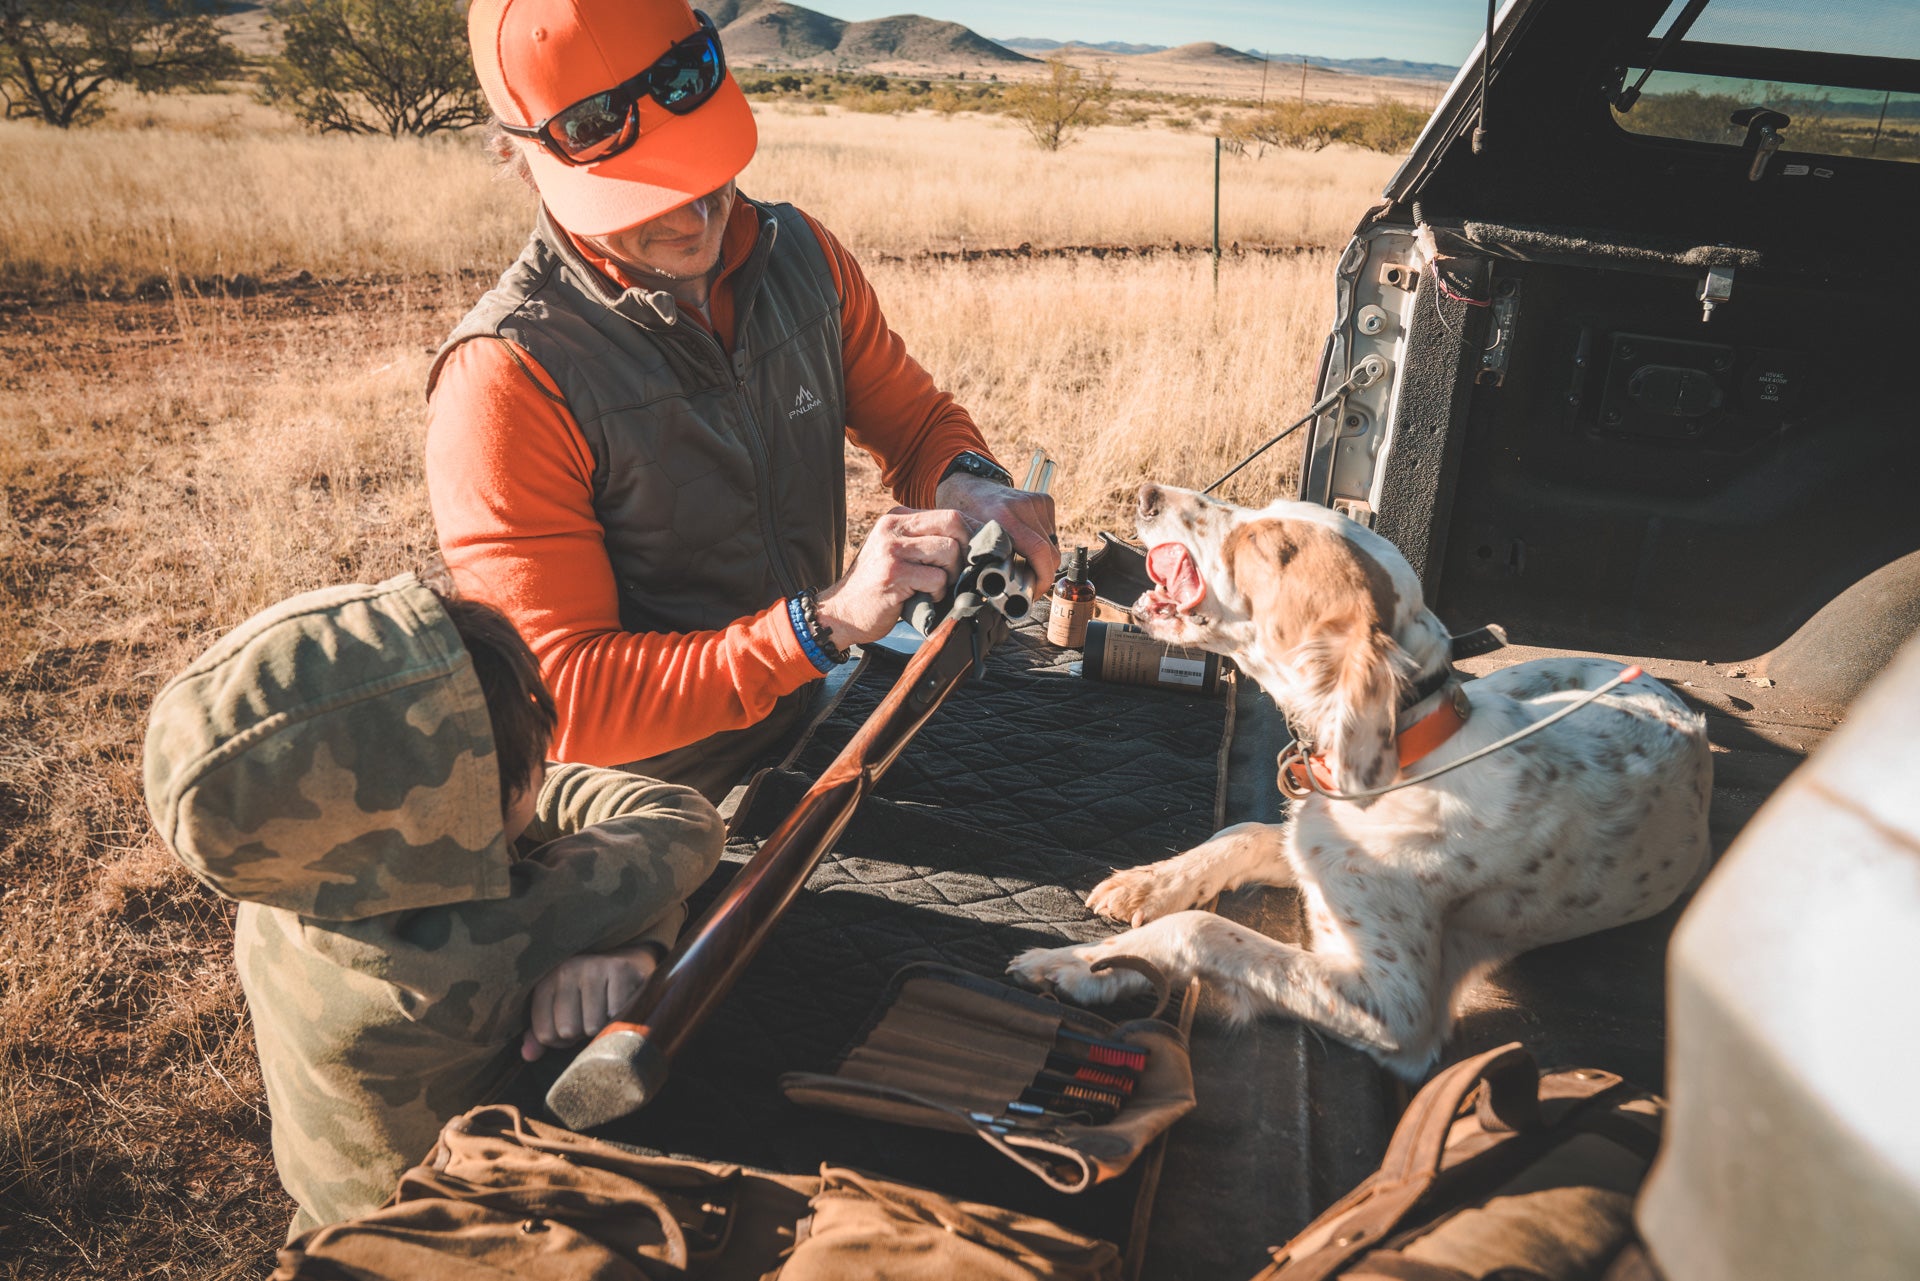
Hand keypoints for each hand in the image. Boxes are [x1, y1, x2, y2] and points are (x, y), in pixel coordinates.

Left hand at [520, 943, 662, 1061]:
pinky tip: (620, 1005)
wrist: (623, 966)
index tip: (572, 1027)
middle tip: (590, 1019)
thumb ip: (541, 1035)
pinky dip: (621, 1016)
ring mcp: (593, 967)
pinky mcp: (619, 969)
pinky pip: (616, 1014)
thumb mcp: (559, 1012)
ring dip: (603, 1027)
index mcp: (546, 982)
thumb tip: (528, 1055)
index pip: (545, 1034)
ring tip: (606, 1013)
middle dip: (582, 1034)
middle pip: (568, 1030)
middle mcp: (566, 970)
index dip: (560, 1041)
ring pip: (593, 1026)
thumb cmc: (586, 997)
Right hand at [814, 507, 969, 648]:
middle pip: (953, 523)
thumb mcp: (896, 551)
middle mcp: (893, 528)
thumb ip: (924, 540)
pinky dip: (938, 592)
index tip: (973, 555)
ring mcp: (892, 549)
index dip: (970, 536)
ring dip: (951, 574)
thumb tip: (972, 539)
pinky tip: (924, 598)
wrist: (842, 612)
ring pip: (949, 550)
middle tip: (956, 572)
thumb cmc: (877, 585)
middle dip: (965, 550)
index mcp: (897, 518)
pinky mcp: (894, 573)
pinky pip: (937, 578)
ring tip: (935, 587)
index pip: (949, 514)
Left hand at [935, 472, 1059, 588]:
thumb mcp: (971, 542)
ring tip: (1023, 561)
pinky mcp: (1044, 500)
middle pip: (1050, 551)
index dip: (1042, 578)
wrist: (969, 487)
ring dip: (1042, 558)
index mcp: (1005, 517)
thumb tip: (1005, 592)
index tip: (1034, 591)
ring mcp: (1036, 501)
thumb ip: (989, 563)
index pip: (1039, 552)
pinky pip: (1052, 532)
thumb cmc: (967, 516)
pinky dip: (1043, 543)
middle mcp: (1024, 506)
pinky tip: (1025, 543)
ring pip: (1053, 544)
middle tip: (1027, 584)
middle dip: (1042, 573)